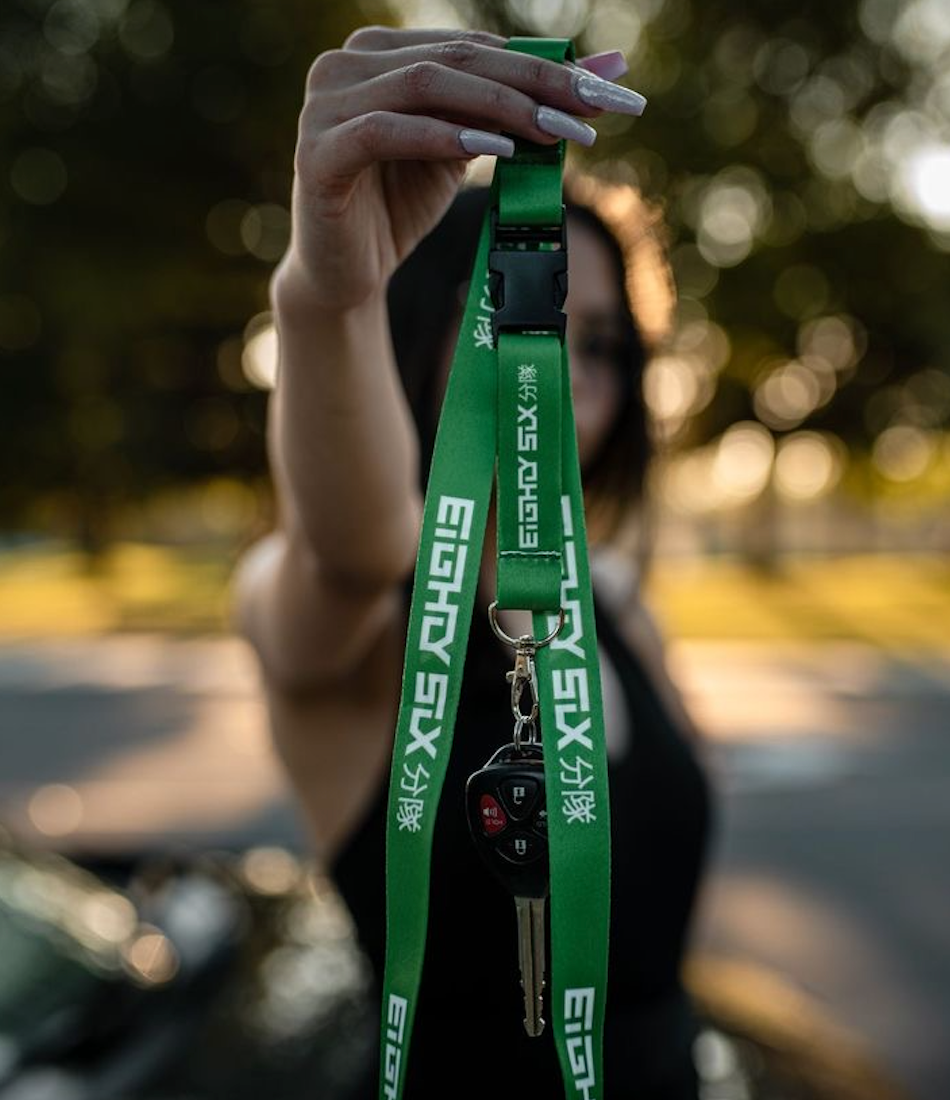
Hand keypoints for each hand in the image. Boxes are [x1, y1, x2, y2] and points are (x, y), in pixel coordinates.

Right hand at [277, 27, 644, 310]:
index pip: (473, 47)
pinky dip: (442, 137)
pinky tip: (491, 147)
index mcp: (381, 52)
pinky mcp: (316, 153)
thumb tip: (606, 72)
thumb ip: (518, 108)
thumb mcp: (464, 149)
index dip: (541, 65)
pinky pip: (385, 132)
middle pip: (455, 59)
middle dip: (532, 83)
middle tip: (593, 107)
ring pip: (425, 87)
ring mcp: (324, 105)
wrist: (344, 274)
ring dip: (499, 107)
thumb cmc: (401, 206)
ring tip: (553, 131)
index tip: (606, 90)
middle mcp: (346, 64)